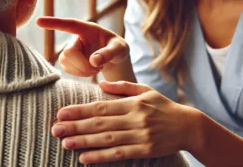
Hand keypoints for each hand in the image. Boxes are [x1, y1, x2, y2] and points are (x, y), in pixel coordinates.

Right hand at [36, 17, 129, 76]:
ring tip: (97, 68)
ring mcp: (71, 49)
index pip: (69, 24)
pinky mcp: (69, 60)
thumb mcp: (119, 49)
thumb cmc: (118, 48)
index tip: (38, 21)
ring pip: (65, 62)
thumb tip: (93, 61)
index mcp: (88, 29)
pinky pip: (67, 69)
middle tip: (98, 68)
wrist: (116, 57)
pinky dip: (80, 74)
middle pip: (68, 53)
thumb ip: (109, 53)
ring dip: (82, 70)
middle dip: (82, 65)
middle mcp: (77, 37)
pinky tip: (91, 70)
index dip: (54, 23)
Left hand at [51, 81, 191, 163]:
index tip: (63, 111)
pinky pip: (119, 153)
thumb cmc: (163, 105)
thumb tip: (101, 85)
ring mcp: (140, 135)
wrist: (187, 125)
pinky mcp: (144, 150)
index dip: (81, 110)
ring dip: (84, 141)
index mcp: (133, 102)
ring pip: (107, 139)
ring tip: (65, 142)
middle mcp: (135, 118)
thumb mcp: (146, 90)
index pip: (102, 106)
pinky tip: (85, 158)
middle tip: (56, 128)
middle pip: (100, 123)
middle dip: (76, 125)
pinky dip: (101, 156)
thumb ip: (123, 86)